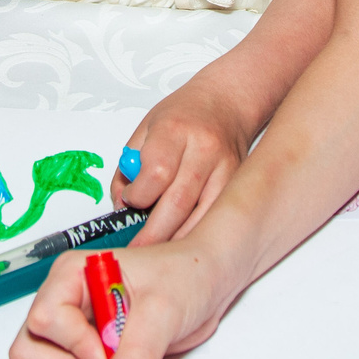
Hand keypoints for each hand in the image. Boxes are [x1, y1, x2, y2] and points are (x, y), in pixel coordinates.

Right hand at [8, 239, 216, 358]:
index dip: (74, 346)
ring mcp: (78, 334)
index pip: (45, 320)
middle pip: (33, 353)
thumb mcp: (163, 310)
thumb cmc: (185, 275)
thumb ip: (137, 353)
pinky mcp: (95, 357)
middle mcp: (67, 305)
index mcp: (72, 276)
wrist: (208, 284)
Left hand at [116, 82, 252, 244]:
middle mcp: (203, 150)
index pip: (156, 173)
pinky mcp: (238, 185)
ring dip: (177, 241)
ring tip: (158, 256)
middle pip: (178, 202)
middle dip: (154, 234)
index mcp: (174, 131)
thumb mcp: (145, 129)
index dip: (138, 196)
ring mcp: (225, 169)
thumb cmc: (183, 115)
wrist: (227, 102)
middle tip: (137, 252)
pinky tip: (184, 244)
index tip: (129, 202)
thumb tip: (121, 205)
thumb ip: (127, 166)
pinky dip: (199, 235)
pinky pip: (217, 218)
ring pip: (201, 216)